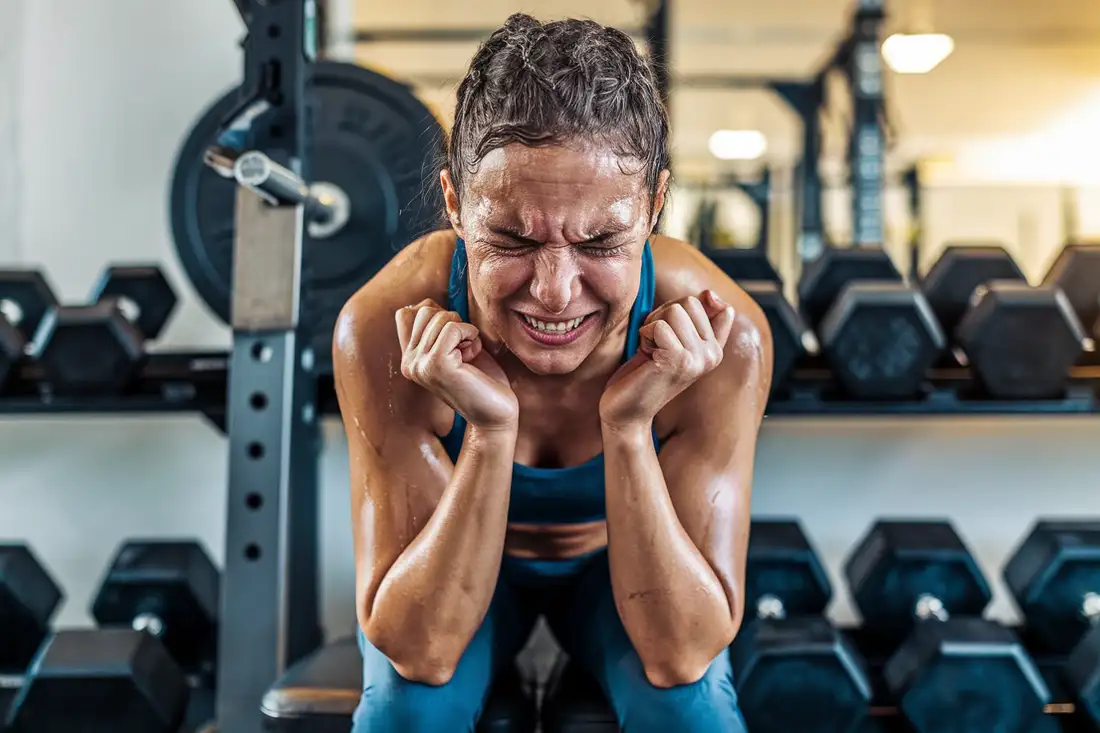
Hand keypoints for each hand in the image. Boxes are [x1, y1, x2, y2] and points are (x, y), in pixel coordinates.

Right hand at [396, 299, 518, 429]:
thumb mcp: (456, 346)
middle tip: (465, 351)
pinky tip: (473, 356)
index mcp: (409, 359)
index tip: (456, 338)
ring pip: (440, 318)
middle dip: (453, 323)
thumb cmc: (482, 379)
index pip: (407, 313)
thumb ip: (438, 327)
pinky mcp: (435, 365)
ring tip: (469, 358)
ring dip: (465, 332)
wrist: (496, 413)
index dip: (436, 314)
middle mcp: (408, 363)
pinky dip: (470, 335)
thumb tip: (427, 303)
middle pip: (425, 311)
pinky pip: (453, 328)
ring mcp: (419, 365)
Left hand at [599, 290, 734, 429]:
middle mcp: (713, 354)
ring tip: (650, 351)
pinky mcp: (680, 361)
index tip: (666, 336)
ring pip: (674, 311)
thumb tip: (711, 294)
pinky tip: (645, 357)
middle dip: (663, 315)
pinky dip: (645, 335)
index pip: (706, 302)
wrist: (626, 412)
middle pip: (689, 302)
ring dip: (653, 326)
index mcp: (715, 348)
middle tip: (654, 344)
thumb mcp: (672, 340)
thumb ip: (693, 318)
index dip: (678, 310)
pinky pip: (660, 326)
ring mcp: (699, 358)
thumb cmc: (643, 374)